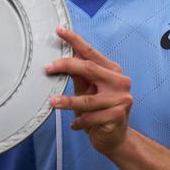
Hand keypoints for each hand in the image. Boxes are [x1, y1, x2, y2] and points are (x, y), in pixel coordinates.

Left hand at [46, 28, 132, 155]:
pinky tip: (75, 125)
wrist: (116, 138)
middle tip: (48, 68)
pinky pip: (91, 117)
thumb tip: (61, 57)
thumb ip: (79, 75)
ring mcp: (122, 99)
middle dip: (66, 66)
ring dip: (67, 101)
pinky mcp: (118, 116)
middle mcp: (120, 81)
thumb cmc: (99, 111)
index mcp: (112, 71)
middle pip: (89, 68)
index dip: (74, 40)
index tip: (59, 31)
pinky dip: (80, 122)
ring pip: (87, 98)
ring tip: (52, 102)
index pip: (90, 52)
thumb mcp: (88, 90)